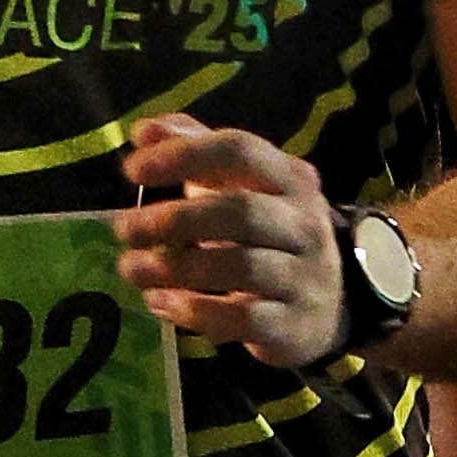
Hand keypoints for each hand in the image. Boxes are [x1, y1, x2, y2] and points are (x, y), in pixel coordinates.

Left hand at [112, 116, 343, 372]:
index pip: (240, 151)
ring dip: (176, 267)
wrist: (331, 306)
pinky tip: (159, 302)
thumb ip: (196, 151)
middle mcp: (304, 224)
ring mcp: (304, 276)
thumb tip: (144, 131)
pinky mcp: (292, 325)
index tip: (132, 169)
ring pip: (240, 267)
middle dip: (175, 219)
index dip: (184, 155)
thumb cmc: (271, 237)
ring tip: (130, 268)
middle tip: (124, 228)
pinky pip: (242, 317)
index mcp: (291, 180)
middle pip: (240, 212)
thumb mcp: (243, 187)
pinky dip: (194, 310)